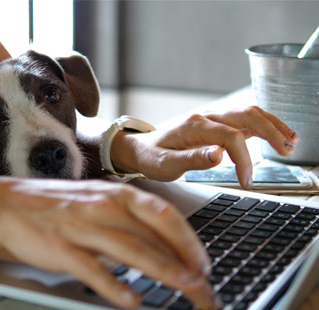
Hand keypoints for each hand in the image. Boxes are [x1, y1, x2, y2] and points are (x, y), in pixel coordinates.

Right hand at [0, 178, 218, 308]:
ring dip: (161, 270)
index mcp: (115, 194)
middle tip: (204, 286)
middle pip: (153, 235)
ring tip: (183, 287)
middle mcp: (103, 207)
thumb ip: (129, 221)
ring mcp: (81, 226)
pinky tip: (131, 299)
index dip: (189, 240)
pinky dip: (113, 285)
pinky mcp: (60, 247)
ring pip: (130, 249)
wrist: (9, 203)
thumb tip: (164, 245)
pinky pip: (91, 268)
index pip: (163, 214)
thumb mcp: (98, 202)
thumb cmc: (59, 205)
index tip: (204, 263)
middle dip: (184, 262)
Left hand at [112, 106, 298, 188]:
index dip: (244, 159)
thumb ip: (191, 160)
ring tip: (291, 142)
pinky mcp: (215, 124)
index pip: (231, 137)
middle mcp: (206, 117)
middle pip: (246, 116)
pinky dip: (263, 125)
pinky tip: (277, 135)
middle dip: (270, 132)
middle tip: (287, 152)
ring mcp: (212, 118)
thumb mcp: (165, 165)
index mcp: (194, 126)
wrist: (141, 148)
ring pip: (249, 113)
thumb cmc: (151, 157)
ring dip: (272, 125)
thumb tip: (219, 155)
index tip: (246, 181)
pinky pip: (244, 119)